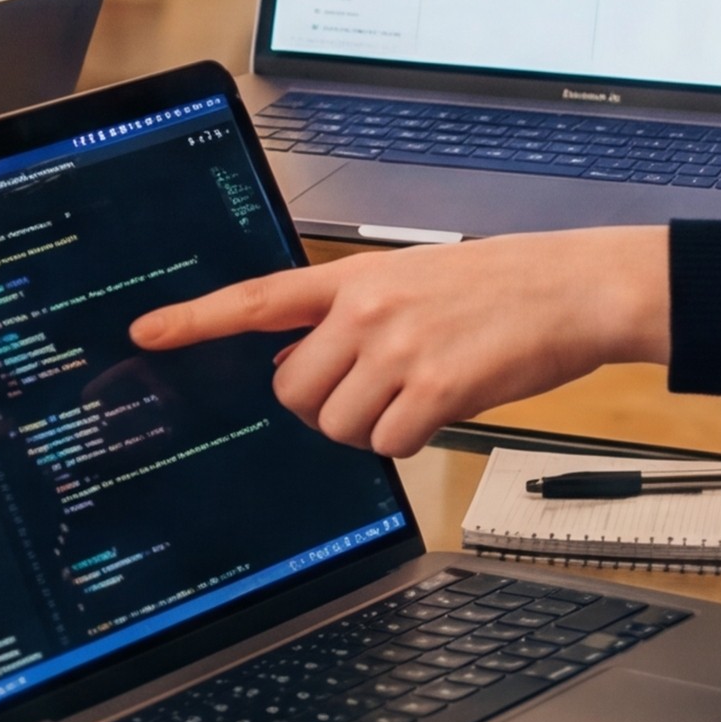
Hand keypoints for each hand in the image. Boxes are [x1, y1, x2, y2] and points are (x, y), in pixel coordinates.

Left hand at [131, 226, 670, 454]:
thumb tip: (303, 361)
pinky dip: (412, 441)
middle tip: (368, 393)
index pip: (256, 297)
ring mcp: (398, 347)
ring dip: (369, 428)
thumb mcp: (410, 279)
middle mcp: (365, 309)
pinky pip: (389, 443)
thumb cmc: (500, 286)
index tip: (146, 332)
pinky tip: (442, 408)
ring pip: (336, 425)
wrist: (574, 286)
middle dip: (320, 407)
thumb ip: (352, 314)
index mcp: (354, 278)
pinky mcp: (436, 386)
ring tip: (414, 394)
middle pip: (291, 390)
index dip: (195, 318)